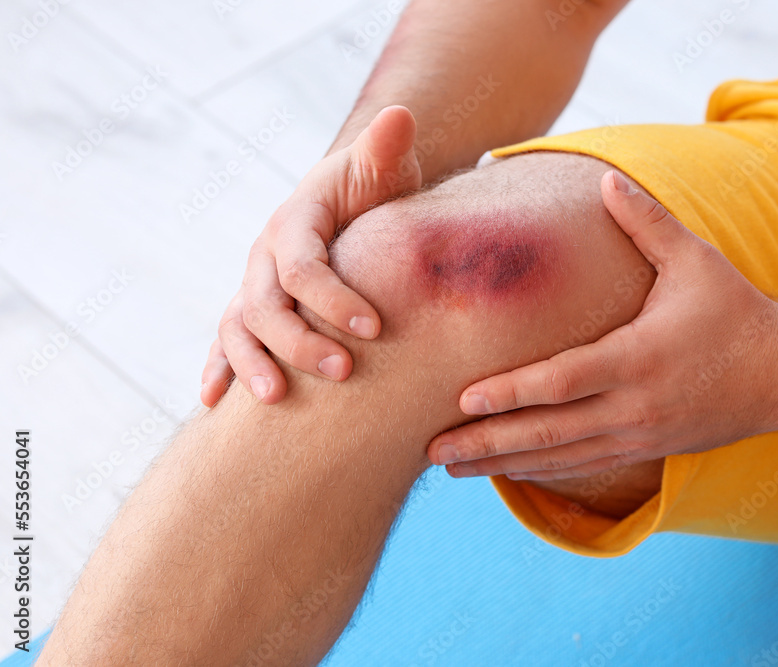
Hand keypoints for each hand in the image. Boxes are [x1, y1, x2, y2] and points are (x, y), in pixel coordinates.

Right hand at [201, 106, 421, 406]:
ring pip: (240, 327)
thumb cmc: (375, 187)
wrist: (356, 201)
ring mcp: (255, 283)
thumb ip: (386, 146)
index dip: (333, 299)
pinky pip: (228, 339)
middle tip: (343, 372)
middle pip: (268, 304)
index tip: (375, 329)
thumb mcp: (383, 165)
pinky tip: (216, 402)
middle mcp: (265, 254)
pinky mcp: (255, 308)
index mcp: (295, 222)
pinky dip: (219, 369)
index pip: (303, 265)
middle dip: (299, 341)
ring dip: (251, 363)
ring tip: (275, 399)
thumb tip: (401, 115)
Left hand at [427, 170, 777, 479]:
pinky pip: (581, 466)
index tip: (461, 401)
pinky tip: (504, 470)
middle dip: (486, 443)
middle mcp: (634, 406)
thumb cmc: (737, 312)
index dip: (510, 393)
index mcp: (639, 357)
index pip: (562, 381)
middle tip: (430, 450)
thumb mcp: (696, 260)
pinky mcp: (645, 451)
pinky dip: (538, 471)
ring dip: (502, 464)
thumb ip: (647, 222)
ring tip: (450, 469)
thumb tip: (605, 176)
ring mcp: (639, 436)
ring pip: (559, 458)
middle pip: (548, 432)